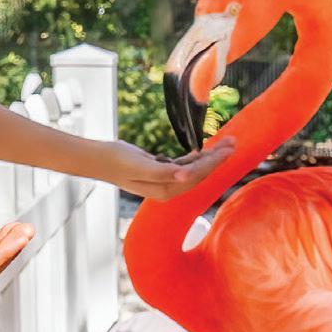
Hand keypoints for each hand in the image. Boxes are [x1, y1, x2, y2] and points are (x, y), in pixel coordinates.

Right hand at [99, 136, 235, 200]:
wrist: (98, 159)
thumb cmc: (117, 161)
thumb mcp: (140, 165)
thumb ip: (164, 171)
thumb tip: (186, 174)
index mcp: (165, 189)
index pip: (197, 175)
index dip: (214, 161)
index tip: (228, 148)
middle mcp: (167, 188)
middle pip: (200, 173)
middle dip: (217, 158)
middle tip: (233, 142)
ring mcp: (164, 181)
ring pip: (193, 168)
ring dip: (208, 156)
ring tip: (224, 143)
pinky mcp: (159, 172)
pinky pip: (183, 165)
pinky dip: (195, 158)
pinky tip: (202, 151)